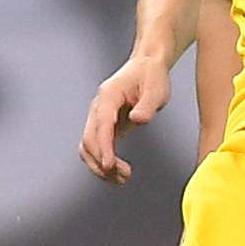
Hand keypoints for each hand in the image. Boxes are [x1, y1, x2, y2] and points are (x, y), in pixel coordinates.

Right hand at [79, 53, 171, 183]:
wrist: (146, 67)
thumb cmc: (151, 76)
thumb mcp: (156, 89)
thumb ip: (147, 105)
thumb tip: (138, 119)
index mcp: (108, 96)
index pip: (101, 126)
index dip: (103, 147)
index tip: (109, 165)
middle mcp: (98, 108)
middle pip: (89, 140)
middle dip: (102, 161)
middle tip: (123, 176)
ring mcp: (99, 117)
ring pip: (88, 147)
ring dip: (100, 166)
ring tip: (122, 179)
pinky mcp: (105, 126)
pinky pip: (97, 147)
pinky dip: (103, 162)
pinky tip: (118, 173)